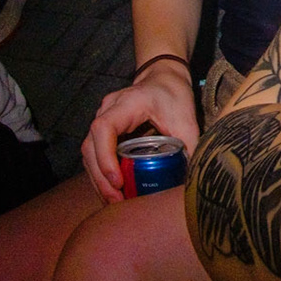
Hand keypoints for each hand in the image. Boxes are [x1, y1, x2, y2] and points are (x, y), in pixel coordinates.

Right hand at [82, 57, 199, 203]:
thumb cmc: (174, 95)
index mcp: (126, 103)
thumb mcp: (187, 119)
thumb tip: (192, 179)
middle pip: (91, 146)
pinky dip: (101, 174)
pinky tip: (113, 191)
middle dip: (101, 177)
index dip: (106, 156)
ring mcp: (102, 120)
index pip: (104, 128)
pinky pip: (95, 154)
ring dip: (98, 179)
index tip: (118, 180)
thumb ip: (189, 146)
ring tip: (114, 202)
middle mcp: (107, 110)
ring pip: (89, 153)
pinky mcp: (104, 132)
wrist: (164, 78)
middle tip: (116, 201)